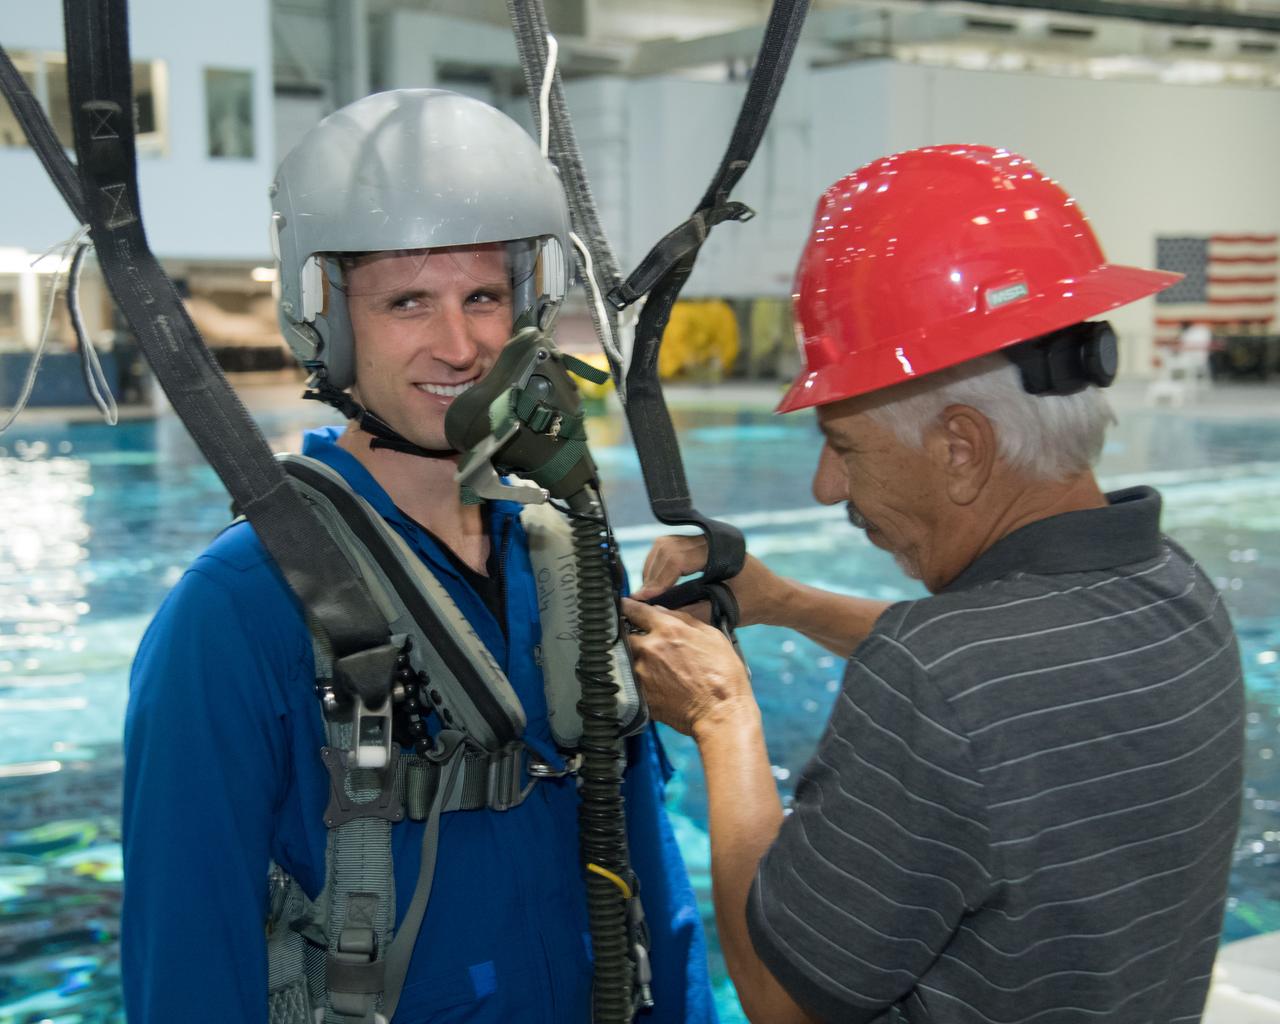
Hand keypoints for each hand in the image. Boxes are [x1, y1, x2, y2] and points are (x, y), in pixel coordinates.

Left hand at [622, 598, 757, 738]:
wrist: (720, 713)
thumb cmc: (723, 676)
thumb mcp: (712, 637)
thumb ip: (684, 619)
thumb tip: (662, 612)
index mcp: (667, 630)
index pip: (635, 610)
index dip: (628, 606)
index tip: (624, 606)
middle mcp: (649, 649)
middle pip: (625, 635)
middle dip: (631, 636)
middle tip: (644, 642)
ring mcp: (642, 673)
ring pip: (628, 659)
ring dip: (637, 659)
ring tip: (657, 668)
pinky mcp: (640, 695)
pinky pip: (633, 681)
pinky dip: (641, 680)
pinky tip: (659, 685)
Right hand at [631, 535, 784, 627]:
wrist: (775, 595)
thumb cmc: (757, 603)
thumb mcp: (726, 611)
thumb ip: (694, 611)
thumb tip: (660, 612)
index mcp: (720, 552)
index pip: (677, 558)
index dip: (658, 579)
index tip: (645, 599)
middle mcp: (710, 540)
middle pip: (666, 548)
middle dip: (652, 574)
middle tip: (645, 599)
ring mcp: (704, 540)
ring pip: (665, 546)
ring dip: (654, 569)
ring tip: (651, 594)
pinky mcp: (700, 546)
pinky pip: (671, 549)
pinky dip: (660, 566)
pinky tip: (658, 585)